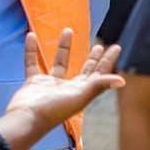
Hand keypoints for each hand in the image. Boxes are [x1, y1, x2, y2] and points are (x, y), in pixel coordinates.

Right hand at [5, 29, 123, 130]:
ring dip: (63, 47)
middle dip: (92, 58)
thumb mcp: (80, 96)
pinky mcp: (33, 82)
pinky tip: (31, 36)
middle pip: (84, 71)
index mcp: (81, 92)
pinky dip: (31, 50)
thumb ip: (99, 85)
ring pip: (59, 63)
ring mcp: (50, 85)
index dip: (108, 61)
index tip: (115, 47)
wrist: (27, 118)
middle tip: (99, 45)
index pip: (99, 74)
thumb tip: (123, 81)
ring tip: (68, 30)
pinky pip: (32, 62)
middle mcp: (68, 88)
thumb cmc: (54, 110)